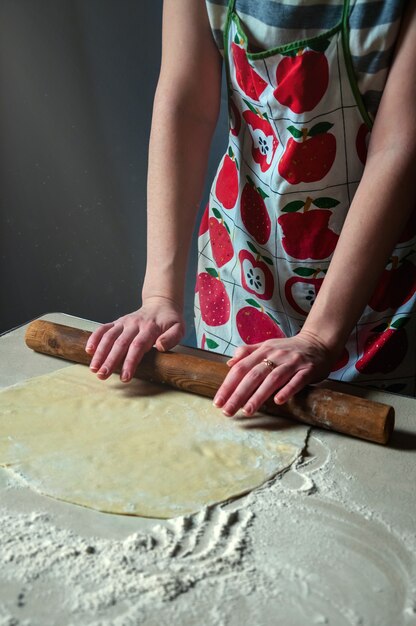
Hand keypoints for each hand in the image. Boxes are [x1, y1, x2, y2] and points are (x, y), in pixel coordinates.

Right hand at [85, 297, 184, 381]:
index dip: (130, 362)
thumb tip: (160, 346)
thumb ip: (172, 337)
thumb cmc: (170, 320)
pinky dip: (95, 338)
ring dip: (100, 352)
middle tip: (102, 375)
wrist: (161, 303)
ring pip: (109, 337)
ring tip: (94, 368)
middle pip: (120, 343)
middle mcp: (134, 324)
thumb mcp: (179, 328)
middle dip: (110, 360)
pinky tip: (89, 350)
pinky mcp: (117, 322)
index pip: (138, 346)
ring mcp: (124, 322)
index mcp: (150, 328)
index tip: (125, 377)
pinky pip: (103, 328)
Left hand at [213, 332, 335, 416]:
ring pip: (272, 379)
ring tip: (248, 411)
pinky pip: (296, 381)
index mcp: (263, 350)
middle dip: (238, 394)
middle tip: (228, 411)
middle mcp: (276, 355)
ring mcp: (292, 362)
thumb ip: (248, 352)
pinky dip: (287, 390)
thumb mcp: (267, 346)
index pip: (240, 368)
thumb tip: (229, 364)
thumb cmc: (289, 348)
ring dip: (259, 395)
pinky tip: (278, 401)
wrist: (319, 342)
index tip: (218, 402)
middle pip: (253, 375)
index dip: (228, 385)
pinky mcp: (308, 370)